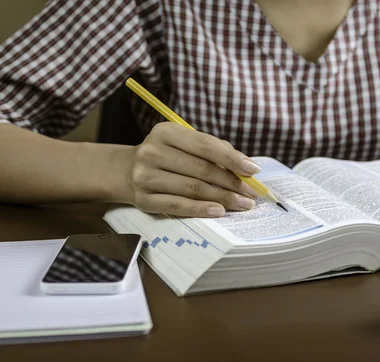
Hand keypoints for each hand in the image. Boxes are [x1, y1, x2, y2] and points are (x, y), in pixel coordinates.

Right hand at [123, 122, 260, 216]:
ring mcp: (145, 177)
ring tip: (242, 204)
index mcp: (165, 132)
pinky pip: (178, 206)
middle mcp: (152, 152)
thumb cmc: (166, 156)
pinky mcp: (144, 199)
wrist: (126, 172)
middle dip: (231, 183)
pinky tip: (219, 211)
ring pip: (192, 189)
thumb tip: (244, 167)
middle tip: (251, 194)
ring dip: (222, 198)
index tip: (253, 170)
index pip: (205, 145)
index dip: (232, 158)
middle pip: (201, 169)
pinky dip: (201, 209)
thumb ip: (211, 150)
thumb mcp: (182, 144)